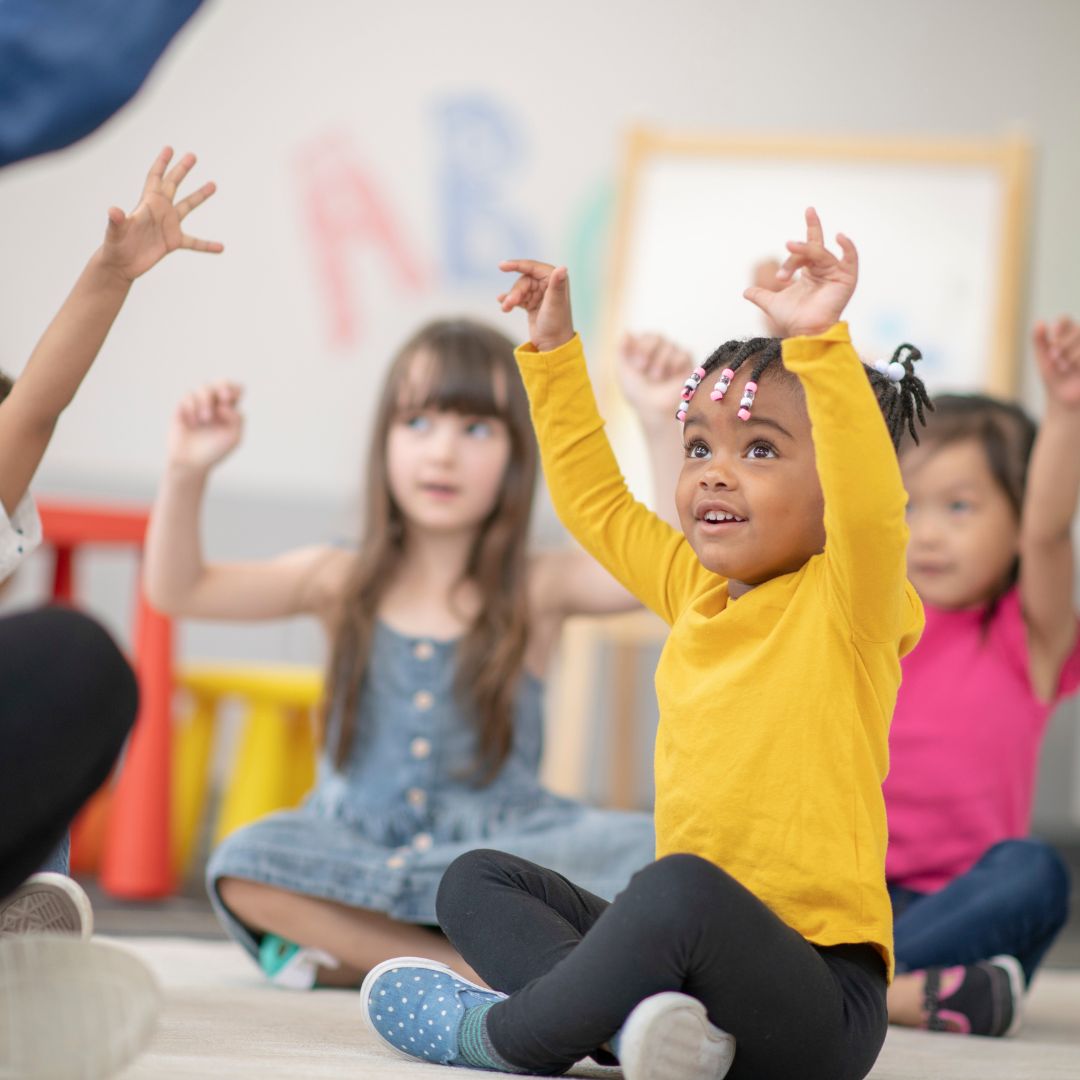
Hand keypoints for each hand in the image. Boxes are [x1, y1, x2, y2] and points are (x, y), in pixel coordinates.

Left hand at [100, 147, 223, 281]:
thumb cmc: (115, 246)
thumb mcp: (116, 232)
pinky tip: (221, 247)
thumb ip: (117, 220)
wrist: (121, 264)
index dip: (161, 163)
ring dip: (199, 195)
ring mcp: (168, 225)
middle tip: (192, 156)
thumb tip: (113, 210)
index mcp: (147, 203)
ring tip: (213, 184)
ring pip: (187, 206)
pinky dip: (207, 245)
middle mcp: (160, 210)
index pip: (155, 178)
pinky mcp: (173, 242)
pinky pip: (195, 242)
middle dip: (181, 170)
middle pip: (173, 185)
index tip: (169, 148)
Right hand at [168, 381, 243, 471]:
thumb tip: (224, 404)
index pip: (236, 389)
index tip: (231, 399)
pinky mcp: (183, 407)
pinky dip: (193, 407)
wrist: (191, 462)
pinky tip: (193, 422)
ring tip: (205, 419)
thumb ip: (237, 419)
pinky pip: (189, 396)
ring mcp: (198, 405)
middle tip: (224, 398)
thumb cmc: (214, 451)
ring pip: (204, 387)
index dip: (235, 389)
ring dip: (207, 401)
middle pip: (221, 382)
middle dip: (223, 386)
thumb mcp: (233, 437)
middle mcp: (215, 404)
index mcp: (229, 410)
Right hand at [497, 260, 574, 351]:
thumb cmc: (556, 325)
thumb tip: (562, 267)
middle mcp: (548, 284)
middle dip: (515, 291)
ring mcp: (539, 294)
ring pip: (519, 290)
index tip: (501, 266)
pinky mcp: (532, 304)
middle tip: (509, 304)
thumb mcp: (555, 303)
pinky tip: (502, 304)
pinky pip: (518, 298)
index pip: (533, 267)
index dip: (516, 265)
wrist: (553, 345)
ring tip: (506, 309)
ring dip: (511, 298)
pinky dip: (510, 300)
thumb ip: (557, 285)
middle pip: (524, 281)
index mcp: (555, 279)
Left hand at [617, 332, 693, 429]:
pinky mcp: (687, 363)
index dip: (641, 348)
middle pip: (657, 336)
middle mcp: (659, 349)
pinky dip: (674, 365)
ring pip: (669, 345)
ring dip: (660, 364)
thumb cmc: (637, 393)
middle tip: (643, 369)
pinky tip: (671, 377)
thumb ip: (621, 350)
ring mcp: (673, 355)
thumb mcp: (623, 371)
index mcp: (643, 349)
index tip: (637, 367)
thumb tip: (626, 331)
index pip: (645, 336)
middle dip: (648, 353)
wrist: (653, 410)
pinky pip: (683, 353)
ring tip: (657, 379)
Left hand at [742, 208, 856, 337]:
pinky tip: (839, 237)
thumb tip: (746, 292)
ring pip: (820, 254)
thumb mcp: (772, 303)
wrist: (804, 333)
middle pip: (814, 247)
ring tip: (788, 247)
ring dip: (804, 252)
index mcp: (810, 272)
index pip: (809, 246)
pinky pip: (850, 259)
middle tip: (802, 219)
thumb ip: (760, 295)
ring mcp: (836, 273)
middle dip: (811, 230)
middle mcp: (824, 270)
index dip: (806, 234)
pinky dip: (847, 247)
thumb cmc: (793, 319)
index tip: (802, 225)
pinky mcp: (846, 279)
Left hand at [1033, 317, 1079, 410]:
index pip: (1065, 320)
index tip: (1052, 341)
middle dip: (1064, 343)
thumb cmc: (1054, 379)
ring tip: (1063, 366)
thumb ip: (1040, 341)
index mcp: (1067, 336)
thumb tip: (1040, 322)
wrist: (1064, 400)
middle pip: (1078, 329)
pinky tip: (1076, 370)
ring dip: (1073, 353)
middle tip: (1054, 358)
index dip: (1060, 327)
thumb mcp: (1044, 360)